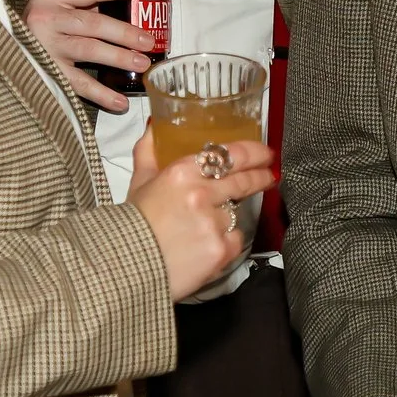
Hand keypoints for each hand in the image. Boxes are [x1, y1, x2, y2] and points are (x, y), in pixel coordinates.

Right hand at [24, 0, 160, 112]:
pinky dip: (101, 94)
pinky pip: (77, 83)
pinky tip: (120, 101)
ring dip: (118, 57)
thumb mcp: (55, 7)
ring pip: (88, 50)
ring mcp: (44, 47)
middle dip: (124, 32)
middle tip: (148, 41)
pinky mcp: (45, 72)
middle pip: (93, 23)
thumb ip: (84, 7)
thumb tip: (125, 11)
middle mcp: (45, 18)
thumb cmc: (37, 26)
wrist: (0, 47)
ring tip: (141, 63)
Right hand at [126, 131, 276, 299]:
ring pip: (235, 214)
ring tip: (203, 228)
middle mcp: (202, 194)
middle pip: (243, 180)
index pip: (230, 154)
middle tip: (268, 176)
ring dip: (226, 218)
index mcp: (182, 173)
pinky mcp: (221, 250)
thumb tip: (154, 129)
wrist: (127, 268)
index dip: (253, 152)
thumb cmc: (133, 224)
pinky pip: (235, 240)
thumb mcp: (139, 183)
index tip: (265, 153)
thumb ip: (149, 153)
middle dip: (261, 177)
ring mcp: (214, 223)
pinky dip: (225, 243)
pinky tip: (204, 247)